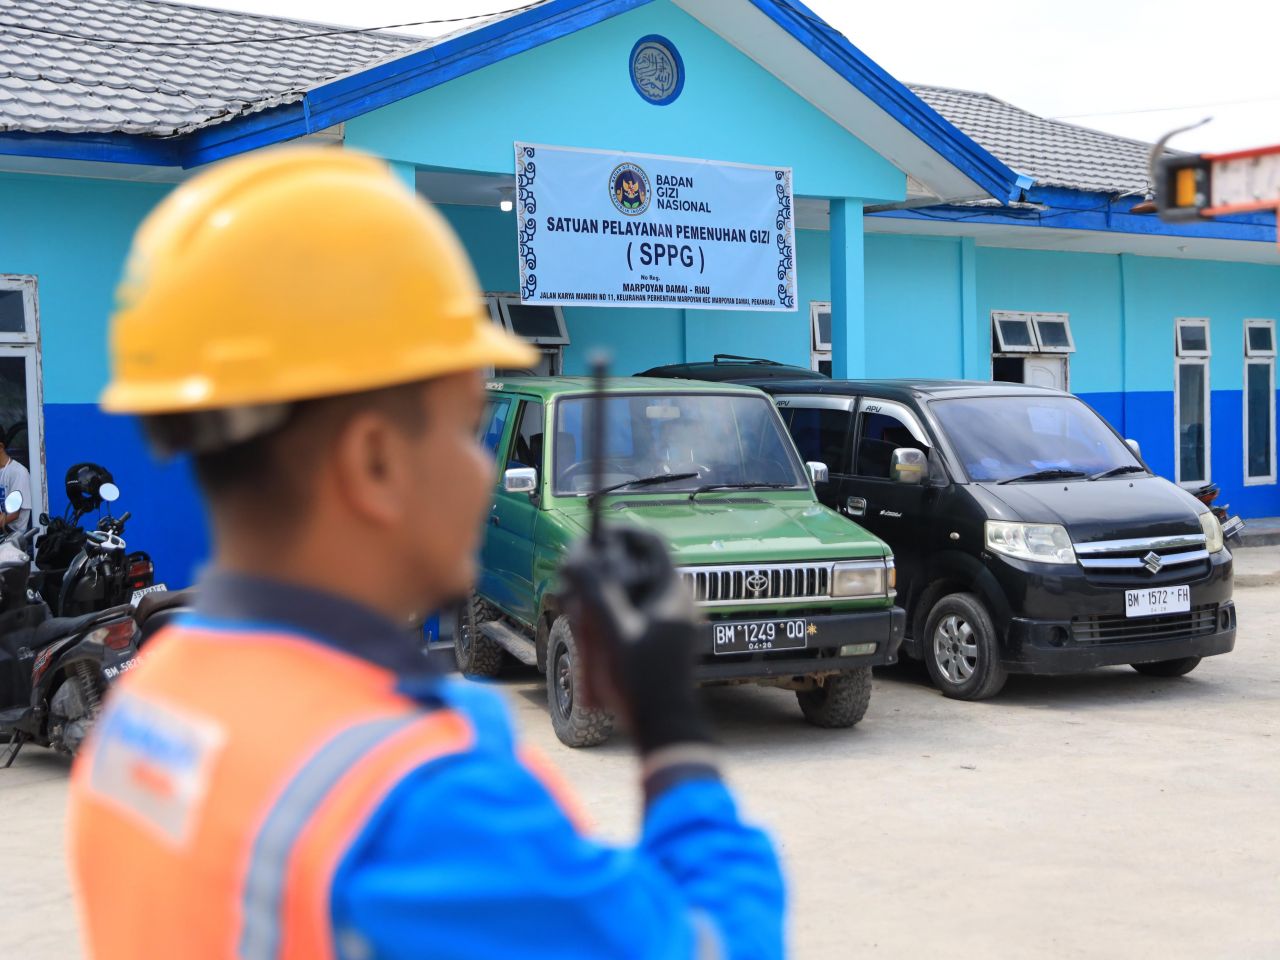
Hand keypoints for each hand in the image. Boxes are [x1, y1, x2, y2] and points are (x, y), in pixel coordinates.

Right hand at [558, 524, 709, 754]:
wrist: (663, 726)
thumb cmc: (643, 682)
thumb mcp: (612, 631)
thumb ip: (594, 590)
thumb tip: (575, 556)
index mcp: (672, 591)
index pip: (650, 541)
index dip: (619, 532)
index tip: (591, 536)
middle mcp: (674, 600)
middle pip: (630, 567)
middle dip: (597, 574)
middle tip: (570, 586)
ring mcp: (667, 619)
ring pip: (625, 592)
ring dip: (597, 599)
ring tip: (577, 620)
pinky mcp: (658, 637)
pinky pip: (628, 614)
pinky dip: (607, 618)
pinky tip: (589, 637)